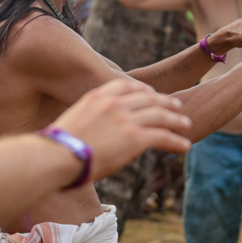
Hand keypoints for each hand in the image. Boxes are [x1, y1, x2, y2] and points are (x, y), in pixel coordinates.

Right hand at [51, 79, 191, 179]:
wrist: (55, 157)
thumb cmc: (56, 148)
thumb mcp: (72, 122)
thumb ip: (88, 119)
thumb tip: (92, 131)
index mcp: (97, 96)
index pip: (127, 86)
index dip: (144, 90)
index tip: (152, 94)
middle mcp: (114, 104)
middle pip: (148, 98)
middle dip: (165, 102)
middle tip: (177, 106)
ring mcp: (126, 119)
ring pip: (160, 115)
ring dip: (176, 120)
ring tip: (186, 125)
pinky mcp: (135, 137)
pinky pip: (163, 136)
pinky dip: (176, 140)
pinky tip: (184, 146)